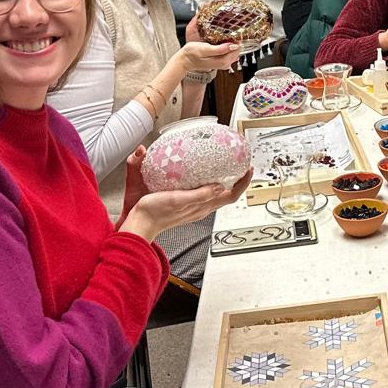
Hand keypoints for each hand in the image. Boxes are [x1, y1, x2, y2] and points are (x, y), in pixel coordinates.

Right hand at [120, 147, 251, 239]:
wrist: (139, 223)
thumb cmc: (155, 213)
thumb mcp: (178, 200)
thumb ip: (198, 195)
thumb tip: (218, 187)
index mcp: (203, 207)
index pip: (231, 196)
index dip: (242, 183)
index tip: (248, 169)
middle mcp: (201, 207)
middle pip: (227, 194)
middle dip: (236, 180)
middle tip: (240, 164)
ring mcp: (194, 206)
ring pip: (216, 193)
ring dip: (225, 180)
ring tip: (226, 166)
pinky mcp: (184, 203)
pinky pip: (204, 192)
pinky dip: (209, 182)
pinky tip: (202, 174)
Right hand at [175, 27, 241, 73]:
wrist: (185, 60)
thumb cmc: (192, 55)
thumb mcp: (205, 49)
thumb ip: (220, 49)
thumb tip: (233, 46)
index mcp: (223, 61)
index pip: (237, 49)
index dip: (236, 39)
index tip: (233, 32)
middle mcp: (225, 64)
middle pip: (237, 50)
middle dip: (234, 40)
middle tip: (229, 31)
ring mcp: (222, 63)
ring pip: (233, 51)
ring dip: (231, 42)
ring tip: (225, 35)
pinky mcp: (219, 61)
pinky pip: (228, 52)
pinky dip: (227, 46)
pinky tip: (222, 41)